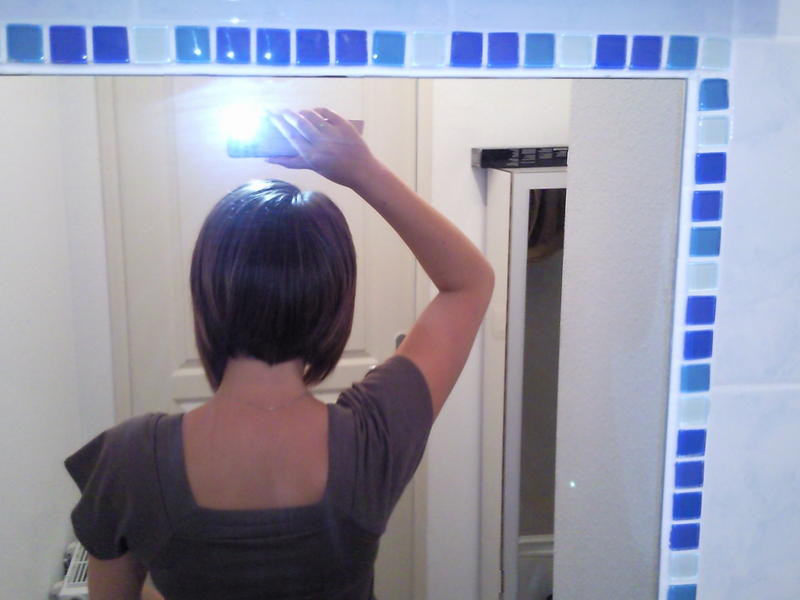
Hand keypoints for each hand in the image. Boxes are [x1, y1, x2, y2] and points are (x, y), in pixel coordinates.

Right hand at [265, 107, 379, 189]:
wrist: (362, 171)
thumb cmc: (335, 171)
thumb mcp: (313, 168)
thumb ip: (291, 162)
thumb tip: (268, 159)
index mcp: (311, 156)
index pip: (291, 136)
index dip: (279, 124)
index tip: (271, 115)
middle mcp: (321, 144)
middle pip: (299, 123)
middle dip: (287, 115)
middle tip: (280, 110)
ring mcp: (333, 133)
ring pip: (311, 116)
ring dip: (302, 113)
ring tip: (298, 113)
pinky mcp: (344, 125)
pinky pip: (327, 112)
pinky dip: (318, 110)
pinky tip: (315, 112)